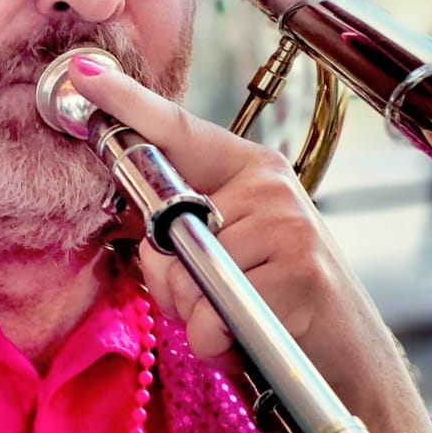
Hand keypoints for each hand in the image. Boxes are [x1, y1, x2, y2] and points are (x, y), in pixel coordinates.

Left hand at [67, 58, 431, 432]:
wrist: (347, 357)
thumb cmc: (275, 307)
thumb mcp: (227, 259)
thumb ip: (182, 241)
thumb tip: (151, 245)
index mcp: (249, 171)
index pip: (178, 130)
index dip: (127, 103)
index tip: (84, 76)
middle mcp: (270, 185)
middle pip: (163, 227)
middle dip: (168, 281)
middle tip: (212, 303)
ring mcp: (288, 225)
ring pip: (186, 278)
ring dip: (196, 318)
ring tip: (237, 322)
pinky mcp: (299, 272)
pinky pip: (213, 316)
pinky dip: (216, 343)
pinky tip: (248, 340)